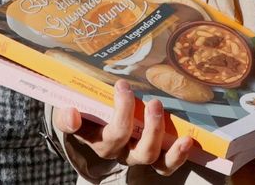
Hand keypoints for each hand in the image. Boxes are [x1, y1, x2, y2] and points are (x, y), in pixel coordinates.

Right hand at [54, 81, 196, 175]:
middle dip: (123, 114)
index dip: (72, 122)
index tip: (73, 111)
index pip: (77, 129)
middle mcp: (114, 148)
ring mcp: (136, 154)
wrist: (118, 124)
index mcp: (91, 134)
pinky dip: (177, 155)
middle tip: (126, 89)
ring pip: (145, 154)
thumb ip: (68, 112)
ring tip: (156, 106)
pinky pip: (165, 164)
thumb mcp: (77, 106)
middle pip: (118, 137)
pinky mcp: (156, 156)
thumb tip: (71, 113)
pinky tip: (186, 140)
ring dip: (153, 131)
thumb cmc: (98, 110)